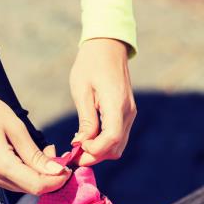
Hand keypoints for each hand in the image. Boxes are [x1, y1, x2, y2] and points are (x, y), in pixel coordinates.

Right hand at [0, 90, 69, 194]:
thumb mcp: (15, 127)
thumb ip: (35, 154)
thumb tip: (56, 171)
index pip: (36, 185)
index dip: (56, 180)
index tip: (68, 167)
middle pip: (29, 189)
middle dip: (48, 177)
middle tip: (56, 155)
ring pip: (20, 186)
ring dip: (36, 175)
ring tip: (43, 152)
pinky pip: (9, 180)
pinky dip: (23, 172)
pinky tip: (27, 156)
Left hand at [69, 38, 135, 165]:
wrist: (107, 47)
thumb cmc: (90, 65)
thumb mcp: (82, 91)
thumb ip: (85, 120)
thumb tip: (82, 144)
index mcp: (116, 104)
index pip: (112, 138)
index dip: (95, 150)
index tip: (77, 148)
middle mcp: (128, 112)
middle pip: (116, 147)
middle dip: (95, 156)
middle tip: (73, 155)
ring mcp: (130, 113)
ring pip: (118, 145)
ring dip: (99, 152)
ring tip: (78, 147)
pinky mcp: (127, 113)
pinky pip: (118, 136)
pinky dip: (104, 143)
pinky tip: (87, 138)